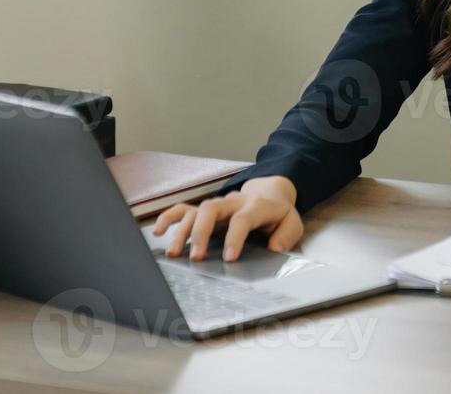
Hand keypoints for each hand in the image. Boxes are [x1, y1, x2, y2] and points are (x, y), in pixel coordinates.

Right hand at [151, 176, 302, 261]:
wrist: (269, 193)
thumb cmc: (278, 213)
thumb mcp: (292, 222)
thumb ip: (287, 235)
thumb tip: (274, 247)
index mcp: (256, 206)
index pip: (242, 219)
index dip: (235, 237)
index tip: (229, 258)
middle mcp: (233, 203)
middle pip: (212, 209)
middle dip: (201, 232)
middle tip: (196, 257)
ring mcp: (217, 205)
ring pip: (195, 211)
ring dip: (182, 231)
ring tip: (174, 253)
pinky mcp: (206, 210)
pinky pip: (184, 209)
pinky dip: (169, 217)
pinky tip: (158, 231)